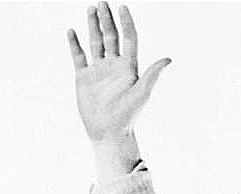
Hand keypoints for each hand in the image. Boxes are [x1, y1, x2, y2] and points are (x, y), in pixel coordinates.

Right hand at [68, 3, 170, 144]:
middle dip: (107, 19)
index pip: (128, 38)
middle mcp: (114, 65)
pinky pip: (78, 56)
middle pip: (111, 36)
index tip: (122, 7)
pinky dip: (75, 44)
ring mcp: (98, 70)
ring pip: (96, 42)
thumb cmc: (128, 115)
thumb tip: (168, 59)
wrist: (108, 132)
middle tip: (102, 3)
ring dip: (93, 26)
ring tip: (91, 9)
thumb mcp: (142, 93)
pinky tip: (72, 31)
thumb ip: (152, 74)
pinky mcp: (84, 78)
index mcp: (129, 66)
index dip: (126, 22)